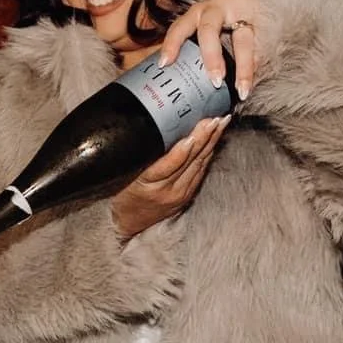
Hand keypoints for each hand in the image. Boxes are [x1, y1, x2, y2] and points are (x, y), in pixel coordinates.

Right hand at [109, 116, 226, 240]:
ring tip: (221, 123)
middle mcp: (169, 191)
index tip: (193, 132)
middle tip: (216, 118)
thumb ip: (140, 158)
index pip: (171, 163)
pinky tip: (214, 142)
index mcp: (149, 184)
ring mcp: (180, 194)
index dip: (184, 147)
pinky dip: (207, 155)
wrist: (126, 224)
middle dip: (205, 137)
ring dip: (211, 142)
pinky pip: (200, 172)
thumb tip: (157, 131)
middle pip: (191, 160)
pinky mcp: (186, 196)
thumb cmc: (121, 196)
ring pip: (200, 164)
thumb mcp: (124, 176)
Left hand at [159, 0, 261, 92]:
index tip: (165, 64)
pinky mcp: (264, 20)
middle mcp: (218, 8)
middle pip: (210, 29)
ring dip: (243, 68)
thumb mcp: (206, 27)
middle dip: (211, 57)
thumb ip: (191, 46)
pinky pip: (262, 45)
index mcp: (199, 13)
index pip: (180, 26)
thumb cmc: (226, 20)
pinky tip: (256, 81)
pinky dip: (259, 65)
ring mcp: (243, 12)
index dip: (171, 44)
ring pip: (243, 41)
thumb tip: (172, 75)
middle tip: (215, 81)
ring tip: (242, 90)